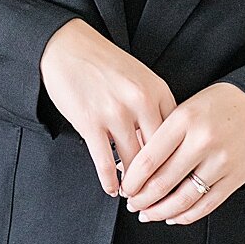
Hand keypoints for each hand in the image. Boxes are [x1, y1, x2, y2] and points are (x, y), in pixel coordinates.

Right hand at [40, 19, 177, 195]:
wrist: (67, 46)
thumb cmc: (104, 63)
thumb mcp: (138, 78)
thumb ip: (152, 108)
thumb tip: (157, 149)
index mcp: (157, 90)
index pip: (177, 137)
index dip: (177, 163)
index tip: (176, 179)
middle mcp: (140, 101)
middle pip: (159, 155)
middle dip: (158, 182)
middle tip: (157, 197)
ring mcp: (115, 112)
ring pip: (133, 163)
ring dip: (133, 185)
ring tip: (133, 195)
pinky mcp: (90, 122)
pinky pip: (104, 162)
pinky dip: (109, 181)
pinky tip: (112, 189)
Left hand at [118, 83, 244, 223]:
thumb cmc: (216, 106)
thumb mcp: (185, 108)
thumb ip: (160, 134)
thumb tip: (131, 166)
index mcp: (184, 120)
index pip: (148, 159)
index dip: (131, 180)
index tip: (124, 187)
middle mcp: (202, 141)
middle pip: (162, 183)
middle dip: (141, 199)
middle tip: (132, 203)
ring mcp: (221, 162)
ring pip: (183, 199)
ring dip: (160, 212)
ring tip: (147, 214)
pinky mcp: (236, 178)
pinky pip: (206, 205)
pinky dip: (186, 216)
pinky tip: (172, 216)